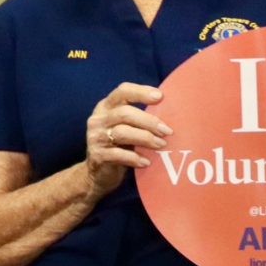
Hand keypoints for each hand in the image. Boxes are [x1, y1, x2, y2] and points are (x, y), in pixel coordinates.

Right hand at [82, 83, 170, 197]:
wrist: (98, 173)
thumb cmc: (119, 145)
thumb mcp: (125, 127)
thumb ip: (139, 118)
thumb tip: (170, 113)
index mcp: (106, 106)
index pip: (122, 91)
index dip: (141, 92)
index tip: (160, 97)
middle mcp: (98, 119)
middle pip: (125, 113)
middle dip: (149, 121)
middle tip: (167, 131)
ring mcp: (96, 137)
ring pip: (122, 132)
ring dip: (145, 138)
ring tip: (161, 145)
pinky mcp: (97, 156)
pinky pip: (119, 154)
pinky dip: (135, 158)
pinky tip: (146, 162)